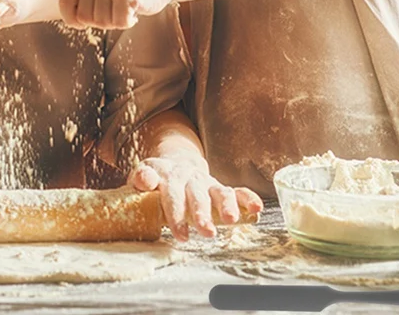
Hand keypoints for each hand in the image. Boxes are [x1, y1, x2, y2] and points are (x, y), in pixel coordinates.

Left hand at [59, 0, 168, 28]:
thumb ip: (85, 1)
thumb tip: (72, 21)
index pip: (64, 2)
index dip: (70, 19)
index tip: (82, 25)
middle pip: (84, 18)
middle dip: (100, 22)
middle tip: (114, 11)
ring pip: (102, 23)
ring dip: (115, 22)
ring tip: (125, 8)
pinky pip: (119, 23)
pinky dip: (128, 23)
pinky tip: (134, 11)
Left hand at [129, 152, 262, 240]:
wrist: (173, 164)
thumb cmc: (156, 178)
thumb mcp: (144, 175)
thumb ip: (142, 178)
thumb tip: (143, 179)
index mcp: (168, 175)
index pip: (171, 194)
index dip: (176, 214)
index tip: (181, 234)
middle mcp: (189, 178)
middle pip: (196, 195)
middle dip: (202, 214)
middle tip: (207, 232)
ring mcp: (206, 183)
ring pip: (218, 192)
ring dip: (226, 205)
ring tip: (231, 220)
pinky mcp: (220, 188)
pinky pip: (236, 191)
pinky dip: (247, 198)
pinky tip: (256, 208)